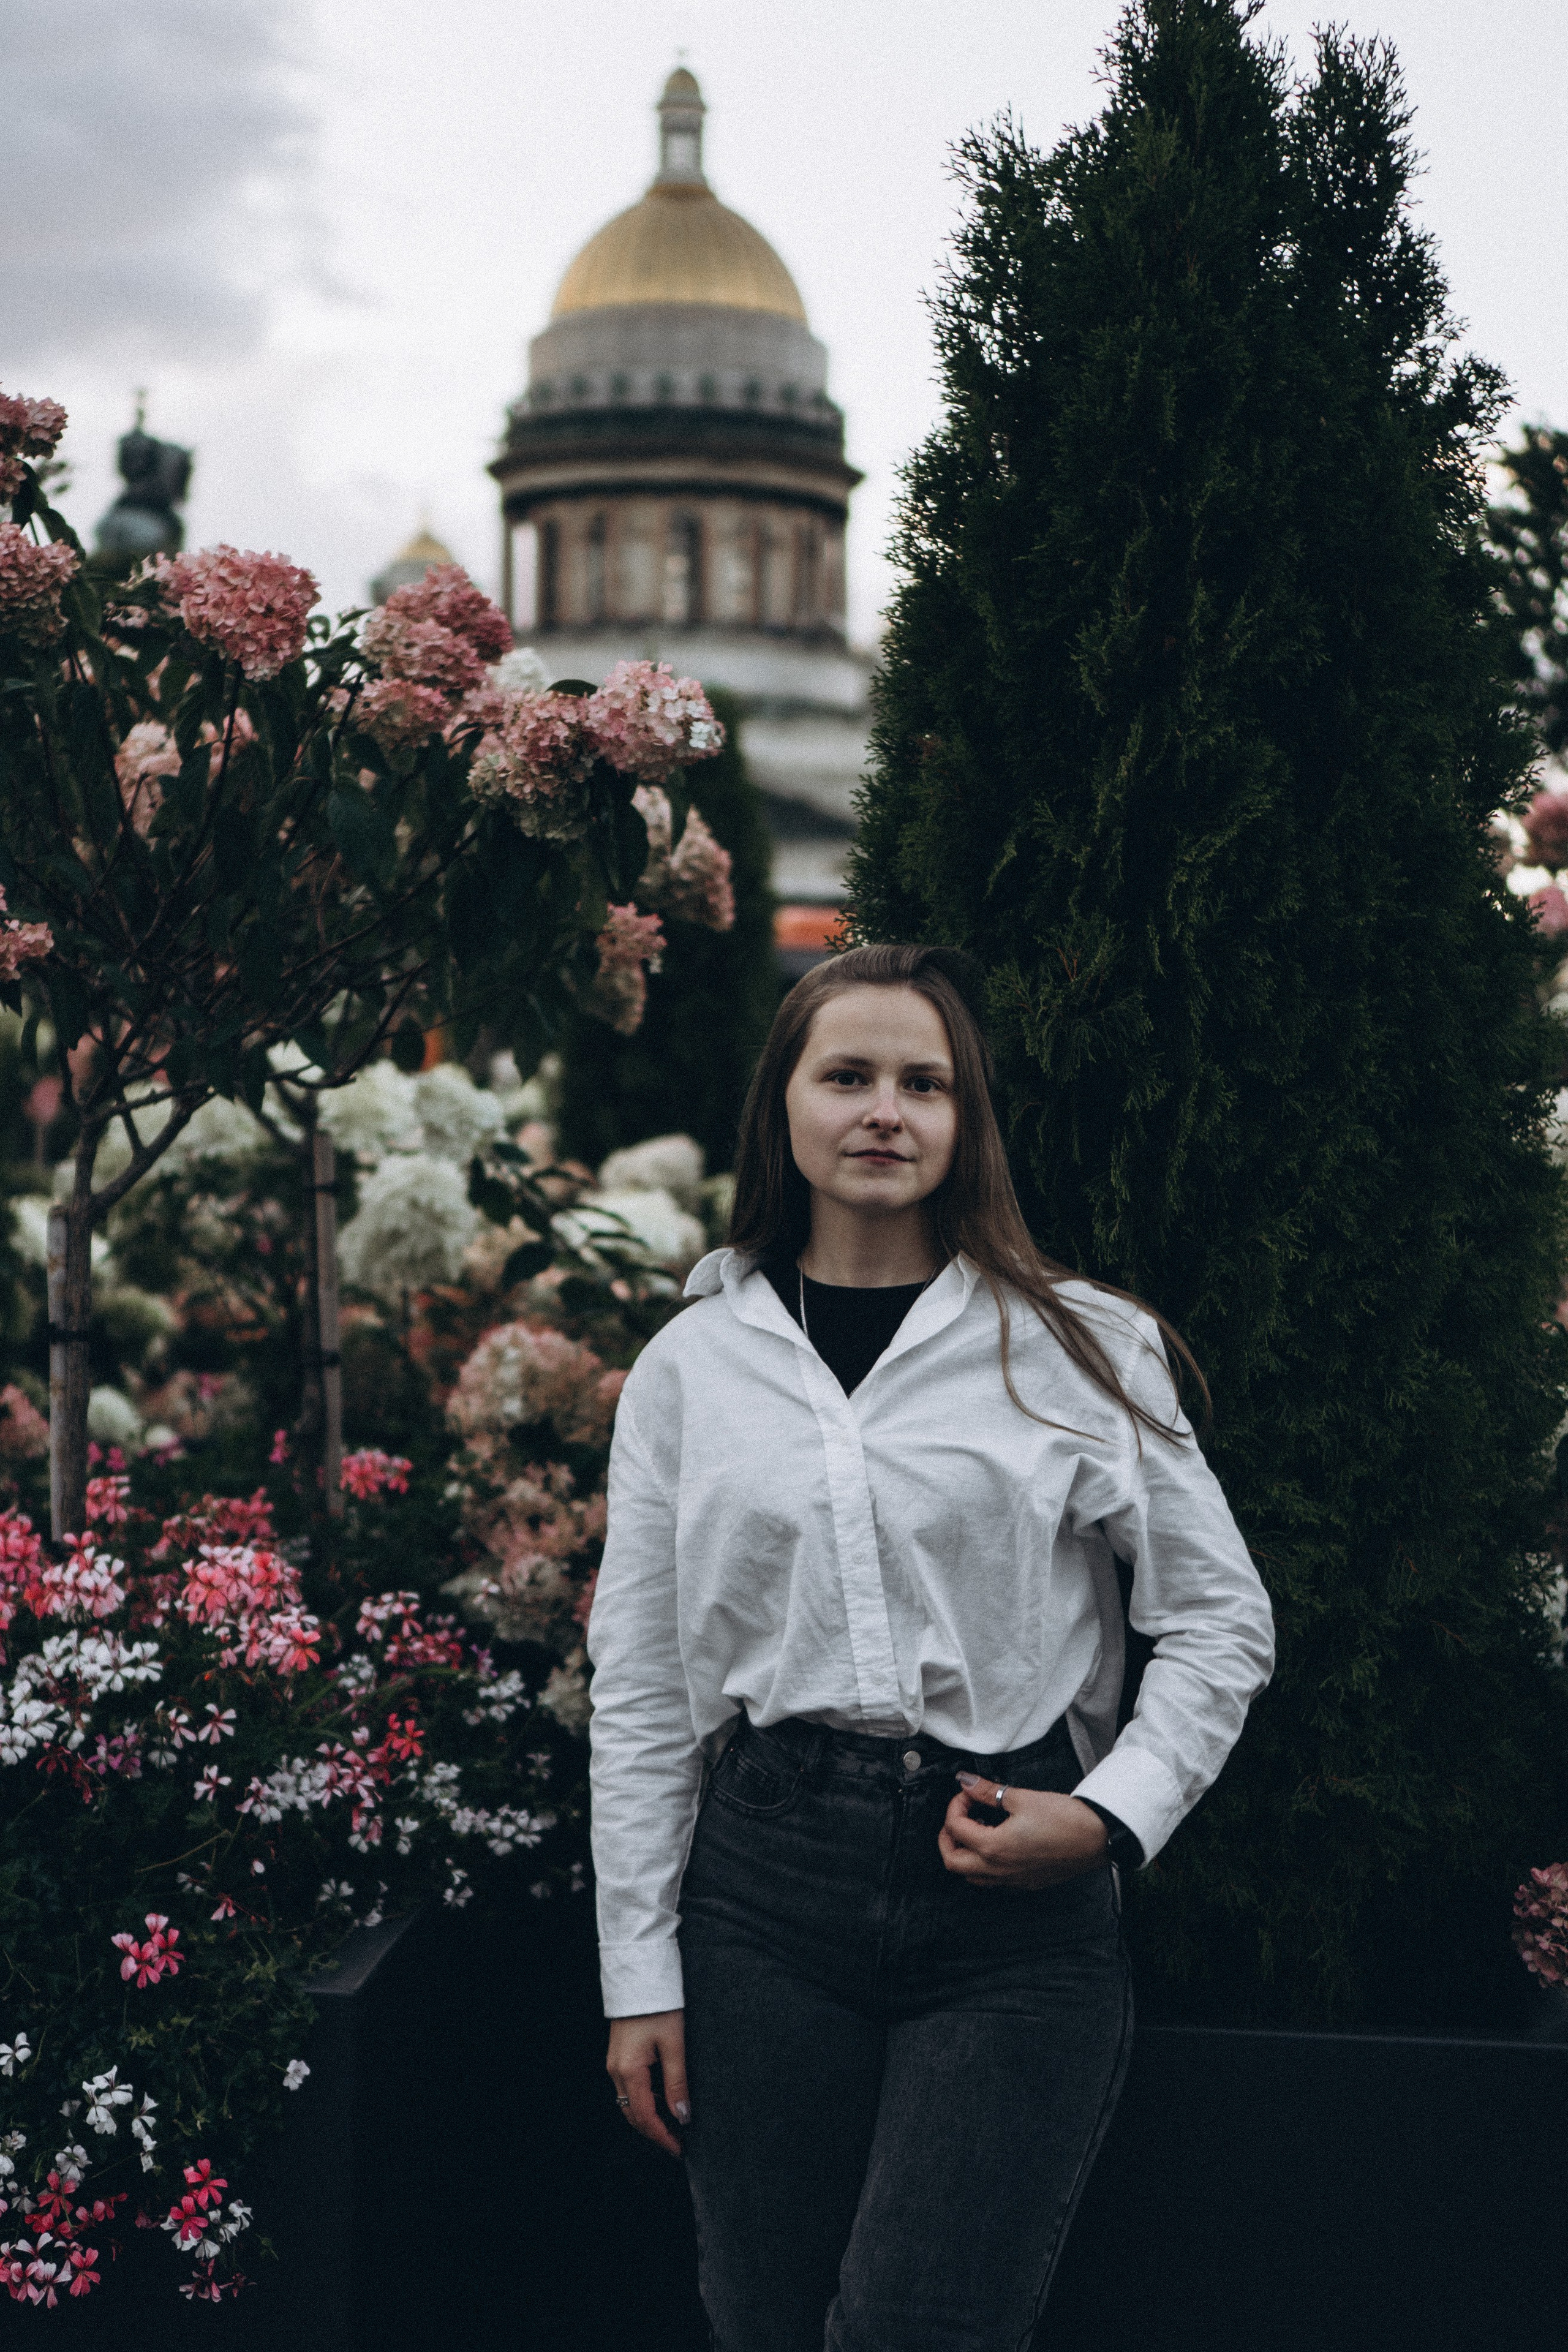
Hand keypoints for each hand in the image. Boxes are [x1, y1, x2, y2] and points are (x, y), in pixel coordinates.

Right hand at [606, 2008, 687, 2158]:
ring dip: (650, 2119)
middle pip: (633, 2115)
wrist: (640, 1976)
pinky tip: (663, 2102)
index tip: (680, 2150)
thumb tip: (683, 2115)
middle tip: (679, 2144)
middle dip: (655, 2133)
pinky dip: (645, 2102)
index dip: (663, 2137)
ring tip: (675, 2126)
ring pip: (630, 2104)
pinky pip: (629, 2090)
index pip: (645, 2117)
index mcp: (629, 2071)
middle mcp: (616, 2071)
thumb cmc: (659, 2006)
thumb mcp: (674, 2044)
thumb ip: (678, 2082)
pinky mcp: (619, 2057)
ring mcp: (615, 2064)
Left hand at [938, 1775, 1109, 1889]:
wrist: (1096, 1838)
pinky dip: (984, 1864)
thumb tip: (966, 1782)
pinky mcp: (1026, 1883)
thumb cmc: (1063, 1818)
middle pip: (953, 1862)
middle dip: (948, 1838)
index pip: (955, 1829)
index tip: (969, 1793)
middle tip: (959, 1817)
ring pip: (972, 1876)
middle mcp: (999, 1870)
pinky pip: (993, 1881)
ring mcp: (1012, 1880)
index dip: (956, 1805)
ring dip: (965, 1854)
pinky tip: (998, 1843)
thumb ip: (988, 1791)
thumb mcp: (1021, 1798)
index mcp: (993, 1847)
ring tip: (978, 1829)